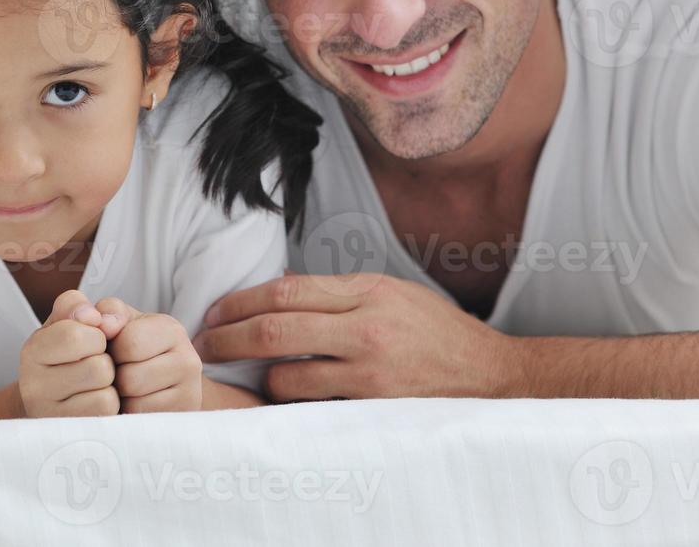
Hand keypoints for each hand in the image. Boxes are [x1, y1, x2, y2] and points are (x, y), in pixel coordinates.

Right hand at [17, 289, 120, 417]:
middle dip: (105, 362)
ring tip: (94, 384)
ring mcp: (50, 415)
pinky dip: (110, 406)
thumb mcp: (64, 321)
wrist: (51, 398)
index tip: (90, 340)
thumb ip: (76, 305)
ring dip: (109, 386)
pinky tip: (95, 401)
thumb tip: (95, 316)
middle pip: (98, 367)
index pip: (75, 335)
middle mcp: (33, 386)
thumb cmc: (65, 353)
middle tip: (93, 364)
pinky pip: (106, 414)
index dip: (96, 335)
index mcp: (33, 350)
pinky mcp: (69, 433)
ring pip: (105, 394)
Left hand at [92, 297, 202, 412]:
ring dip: (121, 398)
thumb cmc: (132, 346)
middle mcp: (189, 360)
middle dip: (115, 377)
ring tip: (126, 388)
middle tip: (120, 373)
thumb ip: (109, 312)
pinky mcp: (183, 417)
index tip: (116, 351)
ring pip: (135, 403)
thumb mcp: (121, 322)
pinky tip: (134, 403)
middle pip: (130, 378)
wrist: (161, 378)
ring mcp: (191, 392)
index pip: (129, 344)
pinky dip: (130, 414)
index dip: (112, 350)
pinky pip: (141, 421)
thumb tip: (103, 322)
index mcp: (171, 330)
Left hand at [191, 272, 513, 399]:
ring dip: (259, 377)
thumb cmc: (436, 331)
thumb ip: (337, 292)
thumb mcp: (390, 292)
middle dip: (228, 338)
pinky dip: (292, 403)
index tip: (216, 312)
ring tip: (247, 376)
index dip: (240, 301)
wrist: (493, 375)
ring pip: (287, 375)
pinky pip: (315, 405)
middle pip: (274, 329)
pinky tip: (282, 399)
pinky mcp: (374, 407)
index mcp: (367, 291)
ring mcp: (370, 372)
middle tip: (205, 345)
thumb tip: (277, 290)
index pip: (285, 291)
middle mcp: (366, 328)